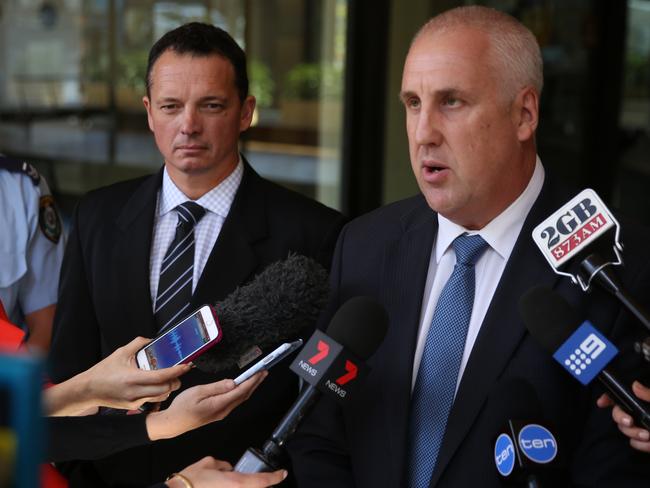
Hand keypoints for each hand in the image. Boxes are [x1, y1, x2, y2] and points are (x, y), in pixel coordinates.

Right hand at [46, 337, 189, 415]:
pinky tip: (158, 385)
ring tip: (169, 377)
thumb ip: (138, 344)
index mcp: (132, 378)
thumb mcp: (120, 353)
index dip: (177, 371)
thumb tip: (152, 340)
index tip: (186, 365)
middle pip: (166, 388)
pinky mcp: (134, 407)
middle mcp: (135, 392)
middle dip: (176, 379)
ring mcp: (135, 401)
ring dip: (169, 387)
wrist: (88, 390)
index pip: (162, 376)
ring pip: (162, 396)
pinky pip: (153, 400)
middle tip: (179, 370)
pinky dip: (160, 392)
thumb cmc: (103, 371)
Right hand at [147, 371, 266, 439]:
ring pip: (240, 399)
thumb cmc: (182, 407)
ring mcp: (222, 413)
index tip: (260, 372)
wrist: (173, 423)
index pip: (240, 391)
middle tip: (264, 372)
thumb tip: (233, 383)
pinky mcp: (218, 413)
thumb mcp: (198, 392)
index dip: (252, 381)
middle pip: (244, 395)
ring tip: (257, 377)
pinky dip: (243, 392)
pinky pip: (235, 401)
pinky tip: (244, 387)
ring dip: (250, 388)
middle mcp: (223, 411)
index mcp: (219, 405)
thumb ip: (217, 387)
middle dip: (255, 383)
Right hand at [166, 456, 286, 487]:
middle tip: (263, 478)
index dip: (275, 477)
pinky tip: (225, 483)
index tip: (282, 473)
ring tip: (234, 479)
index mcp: (236, 482)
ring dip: (244, 485)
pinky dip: (236, 486)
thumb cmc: (192, 480)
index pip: (263, 480)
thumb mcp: (210, 463)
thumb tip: (228, 468)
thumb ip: (223, 465)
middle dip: (259, 484)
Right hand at [597, 381, 649, 451]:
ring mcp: (643, 428)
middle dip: (621, 418)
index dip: (609, 398)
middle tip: (630, 422)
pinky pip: (635, 444)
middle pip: (619, 413)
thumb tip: (634, 385)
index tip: (601, 403)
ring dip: (633, 433)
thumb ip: (649, 395)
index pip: (622, 397)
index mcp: (643, 403)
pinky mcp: (647, 443)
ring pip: (625, 429)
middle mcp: (641, 414)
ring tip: (648, 437)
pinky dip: (642, 445)